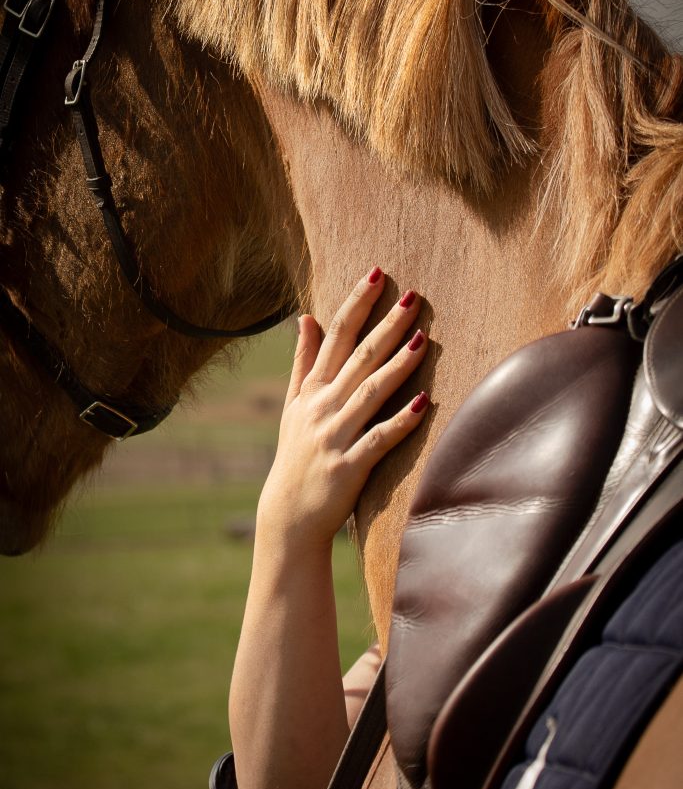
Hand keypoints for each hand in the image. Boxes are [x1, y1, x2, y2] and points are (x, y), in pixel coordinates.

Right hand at [257, 266, 429, 551]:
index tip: (378, 273)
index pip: (337, 336)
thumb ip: (304, 361)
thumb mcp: (294, 406)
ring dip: (397, 366)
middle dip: (386, 325)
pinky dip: (399, 422)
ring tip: (423, 340)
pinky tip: (422, 404)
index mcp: (312, 389)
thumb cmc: (296, 455)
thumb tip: (307, 318)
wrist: (289, 515)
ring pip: (369, 393)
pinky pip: (378, 440)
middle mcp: (322, 408)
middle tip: (413, 296)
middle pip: (359, 358)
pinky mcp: (349, 467)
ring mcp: (335, 437)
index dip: (357, 303)